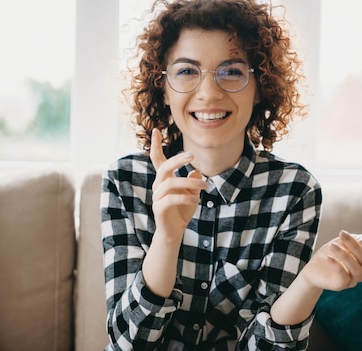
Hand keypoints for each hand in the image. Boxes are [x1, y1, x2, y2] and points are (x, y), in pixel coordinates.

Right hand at [149, 128, 206, 243]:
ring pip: (170, 183)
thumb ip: (193, 182)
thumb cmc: (183, 210)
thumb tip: (196, 172)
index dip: (156, 145)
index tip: (156, 130)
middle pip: (164, 167)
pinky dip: (185, 198)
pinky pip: (171, 199)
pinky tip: (196, 200)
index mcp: (165, 179)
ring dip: (189, 182)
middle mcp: (158, 185)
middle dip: (177, 160)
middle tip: (192, 155)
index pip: (157, 159)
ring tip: (205, 185)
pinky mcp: (159, 208)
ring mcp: (157, 197)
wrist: (174, 232)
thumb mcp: (192, 194)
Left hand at [300, 230, 361, 291]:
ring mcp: (351, 281)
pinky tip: (328, 257)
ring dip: (344, 255)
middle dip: (354, 245)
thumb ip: (355, 239)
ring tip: (332, 245)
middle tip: (342, 233)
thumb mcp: (342, 242)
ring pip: (356, 269)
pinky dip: (337, 265)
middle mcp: (361, 273)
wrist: (313, 268)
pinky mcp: (340, 286)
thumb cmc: (331, 253)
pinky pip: (343, 277)